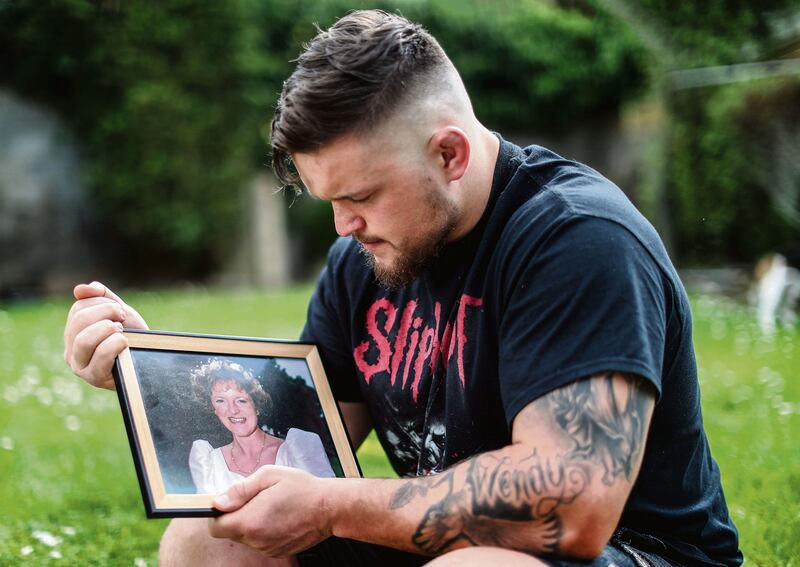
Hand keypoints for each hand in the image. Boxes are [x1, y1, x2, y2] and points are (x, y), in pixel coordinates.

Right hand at [63, 281, 147, 389]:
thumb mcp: (118, 311)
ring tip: (122, 332)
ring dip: (109, 329)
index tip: (119, 311)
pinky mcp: (94, 377)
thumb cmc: (132, 334)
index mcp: (73, 331)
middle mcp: (71, 350)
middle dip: (107, 313)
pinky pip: (101, 355)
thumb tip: (79, 289)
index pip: (78, 308)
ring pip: (84, 340)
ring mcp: (80, 365)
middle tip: (122, 318)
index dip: (102, 304)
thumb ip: (101, 296)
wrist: (150, 356)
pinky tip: (125, 342)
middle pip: (80, 321)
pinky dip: (116, 344)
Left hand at [209, 465, 334, 555]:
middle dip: (238, 516)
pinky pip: (261, 542)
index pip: (216, 527)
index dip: (219, 514)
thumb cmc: (301, 488)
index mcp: (250, 521)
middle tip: (257, 499)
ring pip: (247, 537)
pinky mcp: (277, 551)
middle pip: (231, 532)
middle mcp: (256, 540)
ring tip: (272, 507)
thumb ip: (240, 490)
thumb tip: (218, 502)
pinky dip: (265, 531)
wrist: (329, 507)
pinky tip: (279, 517)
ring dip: (252, 523)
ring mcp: (267, 548)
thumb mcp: (269, 476)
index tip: (231, 503)